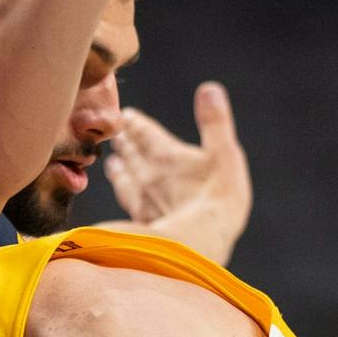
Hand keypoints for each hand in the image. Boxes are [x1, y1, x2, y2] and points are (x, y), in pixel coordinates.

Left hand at [108, 82, 252, 261]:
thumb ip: (215, 123)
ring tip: (113, 164)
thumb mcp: (224, 154)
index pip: (147, 134)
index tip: (126, 114)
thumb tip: (209, 88)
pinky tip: (124, 199)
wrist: (196, 248)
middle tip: (116, 136)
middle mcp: (149, 177)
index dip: (137, 124)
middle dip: (126, 144)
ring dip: (120, 171)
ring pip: (126, 181)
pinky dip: (123, 196)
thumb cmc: (216, 200)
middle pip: (133, 156)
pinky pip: (127, 205)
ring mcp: (143, 203)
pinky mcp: (141, 225)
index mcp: (167, 156)